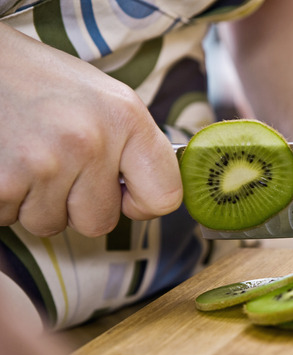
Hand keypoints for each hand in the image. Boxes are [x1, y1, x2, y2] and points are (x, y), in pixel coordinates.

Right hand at [0, 24, 181, 236]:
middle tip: (58, 166)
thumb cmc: (40, 80)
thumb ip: (132, 145)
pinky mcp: (4, 182)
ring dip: (37, 202)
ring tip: (27, 158)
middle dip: (77, 205)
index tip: (124, 195)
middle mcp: (92, 141)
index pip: (164, 196)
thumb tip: (152, 193)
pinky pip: (10, 218)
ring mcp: (47, 163)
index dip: (142, 204)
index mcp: (126, 118)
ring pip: (51, 224)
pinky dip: (5, 199)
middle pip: (100, 222)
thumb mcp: (104, 98)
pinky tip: (6, 162)